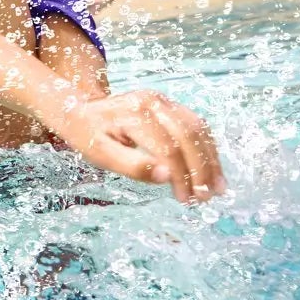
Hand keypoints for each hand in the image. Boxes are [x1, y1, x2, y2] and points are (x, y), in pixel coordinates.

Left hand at [49, 89, 226, 203]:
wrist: (82, 111)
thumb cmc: (89, 135)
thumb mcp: (101, 154)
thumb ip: (132, 166)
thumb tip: (166, 176)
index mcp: (134, 112)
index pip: (167, 147)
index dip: (181, 175)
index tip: (187, 199)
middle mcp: (153, 101)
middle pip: (188, 136)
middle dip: (201, 169)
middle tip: (207, 197)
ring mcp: (164, 101)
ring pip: (198, 129)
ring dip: (211, 159)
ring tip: (217, 188)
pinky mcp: (170, 105)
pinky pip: (196, 125)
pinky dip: (207, 148)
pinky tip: (211, 169)